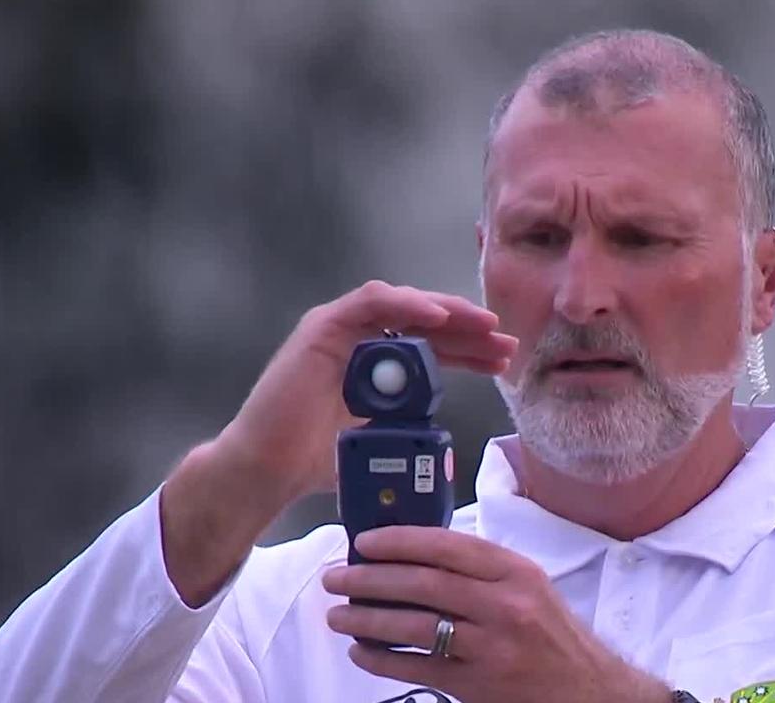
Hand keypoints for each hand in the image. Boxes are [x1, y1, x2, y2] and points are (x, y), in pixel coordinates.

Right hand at [162, 281, 517, 605]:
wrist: (267, 471)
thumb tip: (445, 452)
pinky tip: (439, 317)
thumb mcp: (378, 441)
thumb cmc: (314, 460)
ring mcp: (339, 329)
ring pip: (404, 305)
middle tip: (507, 341)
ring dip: (447, 312)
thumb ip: (406, 434)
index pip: (432, 347)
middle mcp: (359, 339)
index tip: (504, 361)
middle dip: (469, 330)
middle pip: (424, 323)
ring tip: (483, 326)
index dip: (470, 351)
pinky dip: (406, 305)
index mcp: (375, 363)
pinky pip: (371, 303)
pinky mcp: (322, 327)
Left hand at [321, 527, 671, 702]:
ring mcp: (491, 648)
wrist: (589, 692)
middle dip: (372, 579)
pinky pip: (418, 669)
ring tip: (338, 615)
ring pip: (415, 627)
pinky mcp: (478, 686)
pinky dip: (383, 660)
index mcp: (516, 573)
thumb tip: (413, 556)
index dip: (401, 541)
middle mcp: (506, 605)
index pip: (449, 546)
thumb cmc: (553, 636)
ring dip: (367, 619)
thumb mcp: (530, 588)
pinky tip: (361, 652)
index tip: (365, 542)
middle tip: (336, 577)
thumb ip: (482, 570)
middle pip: (425, 584)